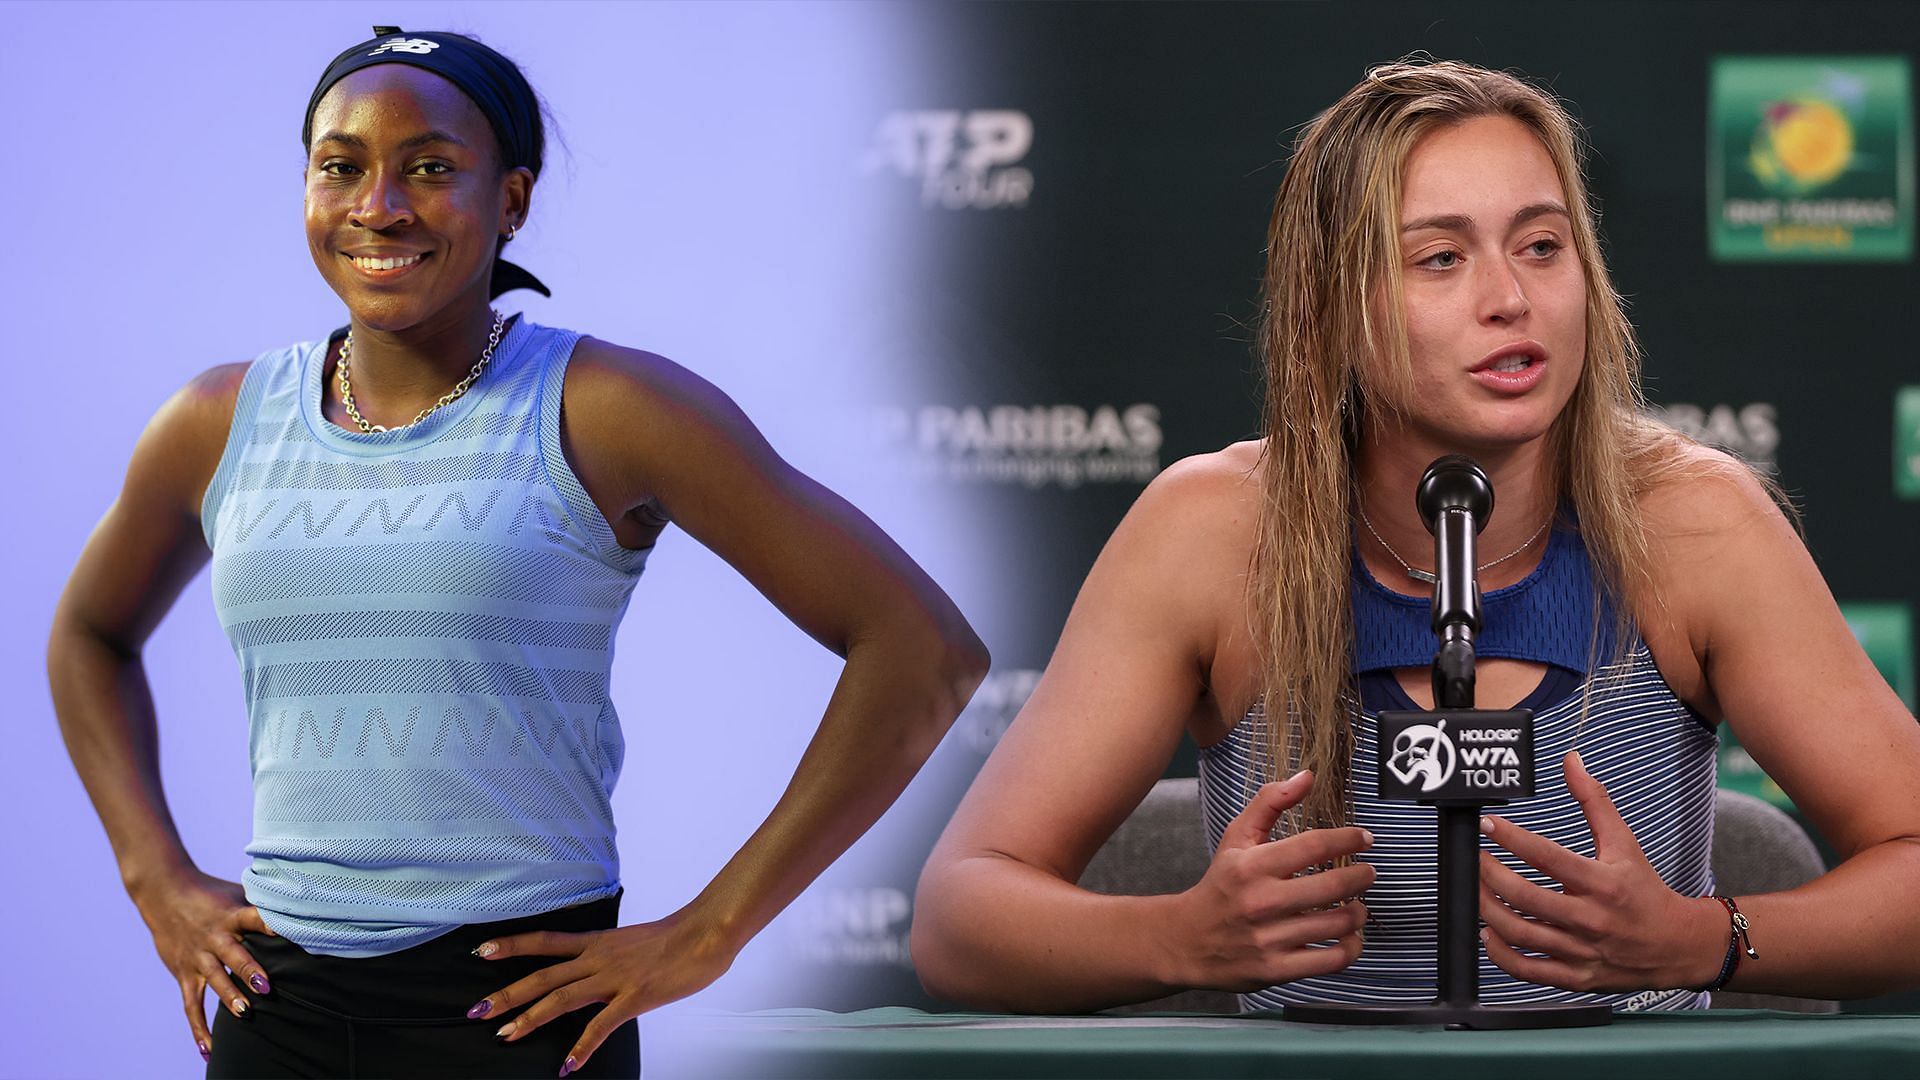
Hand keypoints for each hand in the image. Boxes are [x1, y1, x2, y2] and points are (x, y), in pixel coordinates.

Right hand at [128, 867, 275, 1062]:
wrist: (163, 893)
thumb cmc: (212, 894)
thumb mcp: (237, 893)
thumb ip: (262, 903)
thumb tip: (302, 903)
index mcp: (233, 915)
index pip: (255, 918)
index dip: (271, 925)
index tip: (288, 933)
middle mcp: (215, 937)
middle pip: (234, 955)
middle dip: (249, 972)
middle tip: (266, 987)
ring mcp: (198, 957)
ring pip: (213, 980)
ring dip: (228, 997)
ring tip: (244, 1013)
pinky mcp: (184, 973)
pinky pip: (191, 1005)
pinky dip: (199, 1028)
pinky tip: (209, 1049)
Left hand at [468, 910, 736, 1075]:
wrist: (706, 932)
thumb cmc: (677, 937)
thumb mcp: (633, 941)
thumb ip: (611, 956)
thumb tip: (597, 967)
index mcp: (598, 942)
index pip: (545, 941)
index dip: (512, 946)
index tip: (481, 951)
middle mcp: (598, 958)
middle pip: (543, 976)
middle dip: (508, 994)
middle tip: (477, 1010)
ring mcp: (615, 978)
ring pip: (562, 998)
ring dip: (531, 1018)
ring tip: (506, 1035)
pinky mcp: (635, 997)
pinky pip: (601, 1025)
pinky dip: (582, 1047)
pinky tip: (568, 1065)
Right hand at [1171, 769, 1374, 991]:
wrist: (1188, 940)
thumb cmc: (1221, 884)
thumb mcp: (1237, 838)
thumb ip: (1270, 803)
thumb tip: (1307, 777)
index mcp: (1252, 865)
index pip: (1313, 846)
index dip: (1348, 839)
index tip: (1365, 838)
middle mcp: (1262, 901)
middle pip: (1332, 886)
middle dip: (1362, 877)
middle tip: (1368, 873)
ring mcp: (1270, 938)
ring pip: (1337, 924)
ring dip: (1358, 912)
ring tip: (1357, 905)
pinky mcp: (1277, 969)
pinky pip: (1331, 960)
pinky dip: (1351, 947)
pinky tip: (1350, 936)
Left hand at [1478, 750, 1718, 992]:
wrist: (1677, 945)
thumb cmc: (1644, 890)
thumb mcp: (1624, 842)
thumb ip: (1594, 800)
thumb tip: (1571, 760)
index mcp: (1602, 882)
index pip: (1547, 856)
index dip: (1511, 838)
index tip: (1487, 824)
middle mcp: (1590, 918)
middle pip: (1525, 897)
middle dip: (1489, 874)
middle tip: (1473, 857)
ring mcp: (1580, 951)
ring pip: (1519, 932)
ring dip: (1486, 910)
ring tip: (1473, 888)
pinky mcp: (1574, 977)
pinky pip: (1527, 969)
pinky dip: (1500, 953)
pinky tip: (1488, 932)